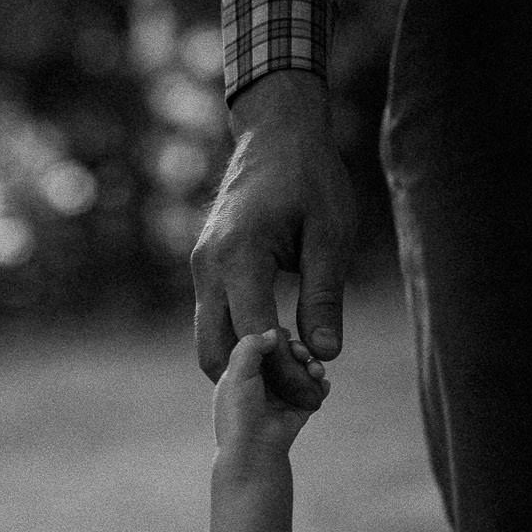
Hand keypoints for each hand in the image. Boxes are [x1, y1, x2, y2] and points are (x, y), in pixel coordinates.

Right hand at [190, 70, 354, 409]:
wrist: (275, 135)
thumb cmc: (310, 178)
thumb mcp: (330, 235)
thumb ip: (323, 297)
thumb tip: (325, 356)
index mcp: (240, 255)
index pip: (255, 335)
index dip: (284, 372)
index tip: (318, 391)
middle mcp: (209, 266)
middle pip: (214, 351)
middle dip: (255, 383)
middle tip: (303, 396)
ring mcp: (200, 268)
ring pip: (209, 340)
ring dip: (246, 367)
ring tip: (295, 377)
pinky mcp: (205, 268)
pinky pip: (214, 320)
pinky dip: (241, 344)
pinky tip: (280, 349)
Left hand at [214, 328, 326, 451]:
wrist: (254, 449)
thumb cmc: (240, 412)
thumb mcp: (236, 373)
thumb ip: (250, 347)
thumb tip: (272, 332)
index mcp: (243, 373)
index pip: (262, 346)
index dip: (274, 338)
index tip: (284, 335)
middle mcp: (263, 382)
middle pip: (286, 355)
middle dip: (297, 350)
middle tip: (301, 353)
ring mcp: (282, 395)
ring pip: (302, 370)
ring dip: (313, 366)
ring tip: (316, 371)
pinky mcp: (299, 408)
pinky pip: (315, 390)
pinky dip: (321, 385)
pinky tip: (321, 384)